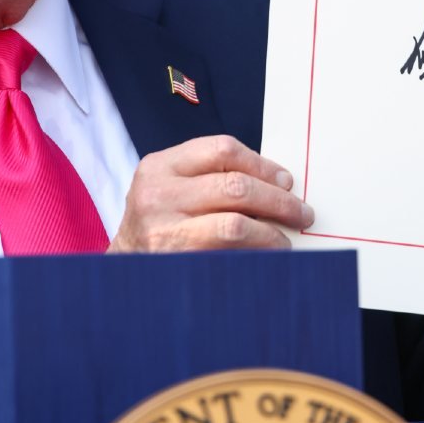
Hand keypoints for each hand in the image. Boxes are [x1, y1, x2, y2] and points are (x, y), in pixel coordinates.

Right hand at [108, 135, 314, 252]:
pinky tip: (267, 257)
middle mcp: (158, 195)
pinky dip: (256, 255)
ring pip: (235, 225)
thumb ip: (211, 177)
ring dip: (271, 232)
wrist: (122, 272)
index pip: (222, 150)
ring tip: (285, 239)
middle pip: (235, 186)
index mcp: (159, 166)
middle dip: (277, 200)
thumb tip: (278, 184)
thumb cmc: (157, 225)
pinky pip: (229, 256)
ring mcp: (164, 231)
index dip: (262, 164)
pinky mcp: (176, 263)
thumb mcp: (171, 188)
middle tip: (301, 212)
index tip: (286, 180)